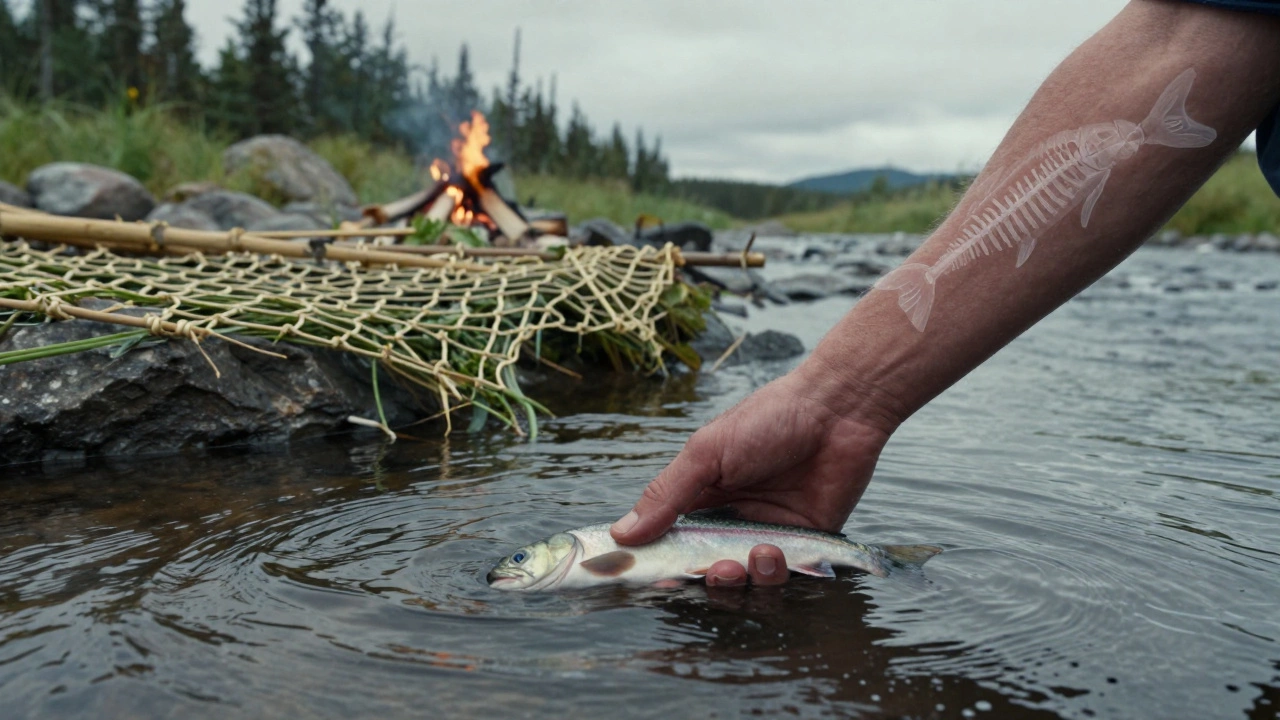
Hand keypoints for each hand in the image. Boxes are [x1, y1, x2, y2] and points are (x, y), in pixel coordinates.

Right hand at [610, 370, 893, 583]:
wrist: (837, 411)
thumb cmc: (768, 420)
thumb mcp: (707, 453)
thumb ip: (667, 495)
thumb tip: (622, 535)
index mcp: (703, 497)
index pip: (671, 540)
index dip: (661, 563)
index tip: (653, 578)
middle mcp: (733, 520)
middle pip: (707, 568)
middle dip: (705, 577)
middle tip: (712, 569)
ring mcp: (769, 533)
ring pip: (745, 580)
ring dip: (744, 578)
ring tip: (755, 555)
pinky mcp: (806, 544)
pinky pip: (785, 577)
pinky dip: (776, 574)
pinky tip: (775, 552)